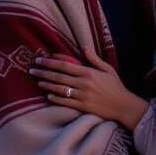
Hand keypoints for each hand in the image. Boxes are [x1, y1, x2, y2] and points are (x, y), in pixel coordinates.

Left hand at [29, 46, 148, 129]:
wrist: (123, 106)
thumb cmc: (116, 86)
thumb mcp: (108, 69)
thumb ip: (94, 59)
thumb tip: (84, 47)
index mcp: (89, 72)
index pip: (65, 65)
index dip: (51, 62)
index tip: (40, 59)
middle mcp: (84, 83)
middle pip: (59, 76)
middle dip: (44, 72)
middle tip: (32, 69)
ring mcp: (82, 96)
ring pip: (59, 89)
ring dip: (47, 84)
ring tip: (37, 81)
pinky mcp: (82, 107)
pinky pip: (65, 102)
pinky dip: (55, 98)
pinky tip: (47, 95)